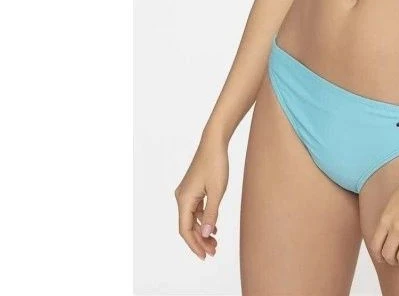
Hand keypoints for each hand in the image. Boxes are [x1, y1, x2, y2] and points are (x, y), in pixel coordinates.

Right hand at [174, 133, 228, 259]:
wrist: (214, 142)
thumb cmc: (216, 164)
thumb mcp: (217, 191)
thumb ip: (211, 214)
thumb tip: (206, 234)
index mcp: (184, 199)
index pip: (185, 230)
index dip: (195, 245)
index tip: (205, 256)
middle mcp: (181, 197)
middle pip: (188, 226)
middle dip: (200, 240)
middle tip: (214, 251)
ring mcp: (186, 193)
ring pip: (192, 218)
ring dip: (202, 231)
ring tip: (215, 242)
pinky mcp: (193, 188)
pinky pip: (195, 209)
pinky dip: (203, 219)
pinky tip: (213, 226)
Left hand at [369, 157, 398, 267]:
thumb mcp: (394, 198)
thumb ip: (389, 215)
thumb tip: (387, 230)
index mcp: (387, 217)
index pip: (376, 244)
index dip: (378, 255)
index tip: (382, 258)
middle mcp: (397, 226)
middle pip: (388, 254)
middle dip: (391, 260)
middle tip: (396, 260)